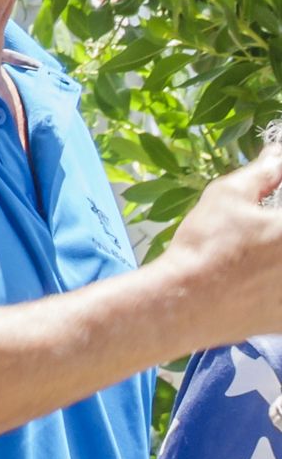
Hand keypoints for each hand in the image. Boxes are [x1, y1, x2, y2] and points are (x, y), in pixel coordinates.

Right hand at [169, 142, 281, 339]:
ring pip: (281, 268)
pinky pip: (280, 297)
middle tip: (260, 231)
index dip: (277, 204)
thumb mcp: (228, 196)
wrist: (186, 303)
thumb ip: (263, 173)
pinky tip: (257, 282)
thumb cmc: (207, 245)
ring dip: (272, 258)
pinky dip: (271, 287)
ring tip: (254, 256)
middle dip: (273, 230)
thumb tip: (276, 155)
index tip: (269, 208)